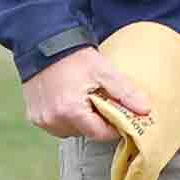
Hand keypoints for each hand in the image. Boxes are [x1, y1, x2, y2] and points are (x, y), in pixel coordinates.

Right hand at [21, 47, 150, 139]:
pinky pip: (56, 126)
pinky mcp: (33, 117)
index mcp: (70, 111)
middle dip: (98, 123)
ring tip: (87, 100)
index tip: (122, 117)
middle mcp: (52, 120)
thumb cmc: (77, 58)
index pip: (99, 134)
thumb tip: (146, 111)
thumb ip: (126, 93)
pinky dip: (67, 118)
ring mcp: (41, 120)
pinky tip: (72, 102)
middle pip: (84, 133)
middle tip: (105, 103)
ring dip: (82, 122)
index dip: (114, 128)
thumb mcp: (105, 72)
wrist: (46, 46)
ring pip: (70, 132)